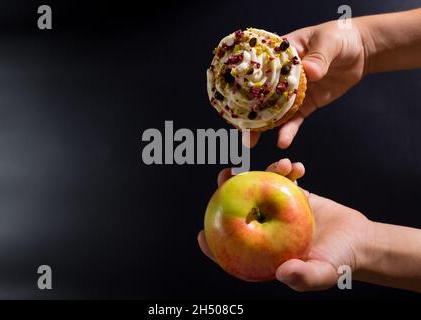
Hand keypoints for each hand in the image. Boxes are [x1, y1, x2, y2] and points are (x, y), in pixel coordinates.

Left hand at [198, 159, 372, 290]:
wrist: (359, 242)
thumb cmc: (339, 262)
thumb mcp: (323, 274)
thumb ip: (304, 277)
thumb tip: (282, 273)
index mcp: (265, 251)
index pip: (232, 251)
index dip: (214, 246)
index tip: (201, 234)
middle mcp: (266, 230)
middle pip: (239, 213)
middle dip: (227, 194)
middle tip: (225, 176)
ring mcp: (278, 211)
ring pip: (259, 189)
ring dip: (264, 172)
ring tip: (281, 164)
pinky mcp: (293, 196)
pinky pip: (284, 179)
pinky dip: (289, 170)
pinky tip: (298, 167)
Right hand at [243, 20, 366, 148]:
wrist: (360, 52)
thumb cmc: (340, 38)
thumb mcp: (329, 42)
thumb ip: (319, 57)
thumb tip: (310, 71)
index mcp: (280, 55)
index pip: (258, 69)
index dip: (244, 83)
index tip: (232, 97)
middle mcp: (281, 76)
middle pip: (259, 94)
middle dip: (247, 111)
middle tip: (237, 127)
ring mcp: (292, 92)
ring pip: (273, 111)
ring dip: (262, 127)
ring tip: (251, 142)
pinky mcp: (305, 105)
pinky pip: (294, 120)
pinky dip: (288, 131)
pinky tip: (282, 141)